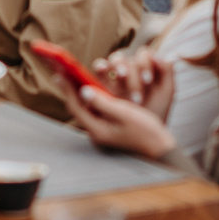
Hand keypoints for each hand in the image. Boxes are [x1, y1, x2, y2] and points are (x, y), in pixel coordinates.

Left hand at [61, 77, 175, 159]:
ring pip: (85, 108)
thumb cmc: (146, 132)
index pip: (76, 107)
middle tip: (60, 71)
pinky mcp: (109, 127)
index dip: (67, 89)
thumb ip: (103, 103)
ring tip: (71, 76)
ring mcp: (102, 130)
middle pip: (78, 106)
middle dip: (70, 88)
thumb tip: (83, 90)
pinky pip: (95, 109)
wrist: (160, 148)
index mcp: (98, 130)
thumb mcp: (124, 114)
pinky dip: (92, 96)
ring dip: (79, 92)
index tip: (59, 73)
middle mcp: (97, 131)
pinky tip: (91, 86)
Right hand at [92, 46, 177, 122]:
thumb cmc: (155, 112)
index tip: (148, 81)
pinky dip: (100, 66)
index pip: (143, 55)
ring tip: (122, 75)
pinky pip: (99, 69)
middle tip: (134, 85)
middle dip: (132, 71)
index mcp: (145, 69)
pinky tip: (103, 69)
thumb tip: (155, 54)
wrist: (144, 135)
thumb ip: (166, 70)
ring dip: (118, 65)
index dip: (145, 64)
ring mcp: (115, 77)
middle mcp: (130, 70)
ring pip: (113, 60)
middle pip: (127, 58)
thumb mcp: (166, 93)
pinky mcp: (102, 84)